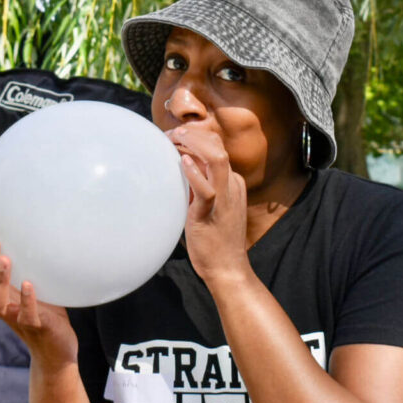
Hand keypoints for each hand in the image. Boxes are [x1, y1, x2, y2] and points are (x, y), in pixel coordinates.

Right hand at [0, 230, 78, 367]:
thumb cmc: (44, 313)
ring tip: (6, 260)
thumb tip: (31, 232)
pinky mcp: (36, 328)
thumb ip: (27, 266)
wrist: (56, 353)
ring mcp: (16, 319)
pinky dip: (26, 301)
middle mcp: (2, 307)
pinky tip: (29, 284)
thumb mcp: (32, 286)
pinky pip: (26, 316)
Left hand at [167, 127, 250, 282]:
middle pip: (217, 147)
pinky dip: (193, 173)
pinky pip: (207, 190)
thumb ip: (198, 187)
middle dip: (193, 134)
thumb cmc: (214, 238)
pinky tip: (180, 163)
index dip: (195, 136)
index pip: (216, 148)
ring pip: (217, 159)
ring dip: (194, 144)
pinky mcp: (212, 214)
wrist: (227, 268)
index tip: (174, 137)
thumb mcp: (208, 205)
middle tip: (171, 134)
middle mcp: (231, 186)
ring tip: (176, 139)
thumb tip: (178, 170)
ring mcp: (224, 199)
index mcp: (231, 183)